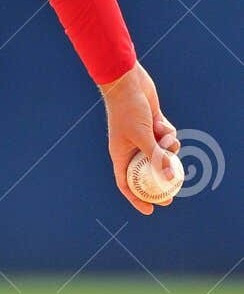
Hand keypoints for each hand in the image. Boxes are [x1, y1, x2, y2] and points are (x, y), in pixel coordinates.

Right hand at [100, 61, 179, 215]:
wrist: (127, 83)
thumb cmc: (128, 110)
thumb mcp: (143, 137)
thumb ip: (156, 157)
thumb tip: (169, 180)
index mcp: (120, 155)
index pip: (126, 184)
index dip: (137, 199)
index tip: (151, 210)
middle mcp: (131, 149)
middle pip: (146, 172)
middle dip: (160, 181)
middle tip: (173, 193)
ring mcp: (142, 137)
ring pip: (160, 153)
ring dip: (168, 149)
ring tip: (169, 139)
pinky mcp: (152, 126)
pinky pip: (166, 137)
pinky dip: (168, 134)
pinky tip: (163, 123)